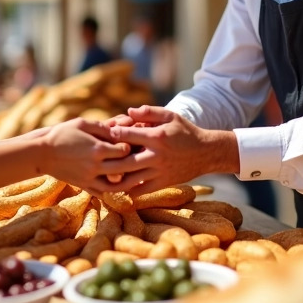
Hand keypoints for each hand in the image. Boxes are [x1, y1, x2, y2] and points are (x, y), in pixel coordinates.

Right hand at [38, 117, 139, 193]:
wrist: (41, 153)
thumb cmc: (62, 134)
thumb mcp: (83, 124)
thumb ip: (103, 127)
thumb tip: (121, 128)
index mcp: (97, 149)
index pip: (124, 149)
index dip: (132, 145)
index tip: (136, 142)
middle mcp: (95, 166)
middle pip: (124, 168)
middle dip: (136, 163)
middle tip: (144, 159)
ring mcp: (89, 178)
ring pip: (116, 185)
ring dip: (128, 182)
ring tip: (138, 178)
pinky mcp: (84, 186)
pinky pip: (103, 193)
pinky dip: (114, 192)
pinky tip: (122, 188)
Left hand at [107, 106, 238, 194]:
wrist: (206, 153)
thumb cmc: (185, 132)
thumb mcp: (170, 116)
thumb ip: (149, 112)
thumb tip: (128, 112)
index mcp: (157, 137)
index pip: (127, 136)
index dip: (112, 134)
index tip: (103, 134)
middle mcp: (156, 156)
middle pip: (124, 161)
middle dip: (108, 160)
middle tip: (96, 158)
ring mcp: (159, 172)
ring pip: (130, 179)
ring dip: (114, 178)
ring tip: (101, 175)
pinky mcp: (162, 183)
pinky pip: (140, 190)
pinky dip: (127, 190)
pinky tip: (117, 186)